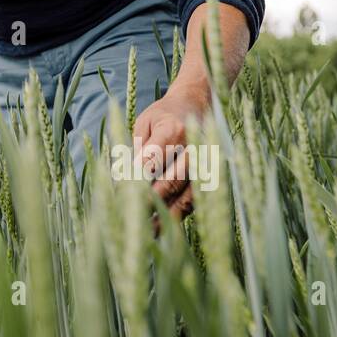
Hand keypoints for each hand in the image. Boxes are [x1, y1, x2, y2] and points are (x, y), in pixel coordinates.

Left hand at [132, 83, 209, 226]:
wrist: (198, 102)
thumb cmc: (164, 113)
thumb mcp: (144, 122)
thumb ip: (138, 148)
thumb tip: (127, 178)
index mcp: (172, 130)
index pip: (152, 162)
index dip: (138, 183)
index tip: (123, 200)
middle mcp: (193, 147)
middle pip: (171, 182)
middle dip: (151, 203)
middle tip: (132, 223)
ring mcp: (207, 162)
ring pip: (187, 195)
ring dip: (167, 216)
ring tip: (149, 233)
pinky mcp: (213, 174)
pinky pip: (197, 198)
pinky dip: (181, 213)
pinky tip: (167, 226)